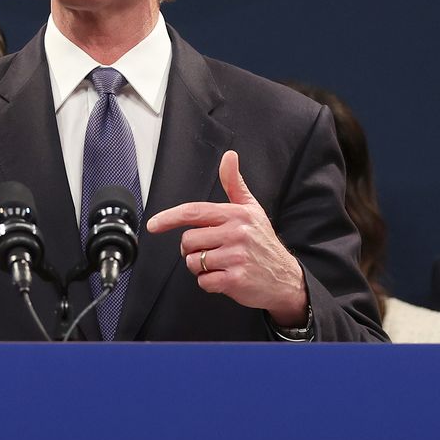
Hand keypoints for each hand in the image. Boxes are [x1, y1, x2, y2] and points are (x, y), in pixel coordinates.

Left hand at [146, 150, 307, 325]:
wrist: (285, 278)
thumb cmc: (263, 242)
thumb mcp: (251, 209)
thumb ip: (235, 184)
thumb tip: (229, 156)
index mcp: (236, 214)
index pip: (194, 212)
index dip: (169, 218)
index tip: (153, 225)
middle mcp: (237, 233)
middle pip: (189, 240)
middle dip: (192, 249)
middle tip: (210, 250)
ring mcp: (236, 257)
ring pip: (194, 262)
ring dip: (200, 267)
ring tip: (220, 264)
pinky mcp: (236, 280)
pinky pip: (204, 281)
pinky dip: (209, 282)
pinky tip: (224, 277)